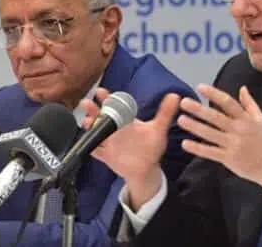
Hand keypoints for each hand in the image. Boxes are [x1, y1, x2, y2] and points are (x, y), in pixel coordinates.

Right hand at [79, 88, 180, 208]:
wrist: (146, 169)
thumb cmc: (151, 146)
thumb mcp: (158, 129)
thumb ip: (165, 113)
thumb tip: (175, 95)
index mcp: (126, 120)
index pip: (115, 106)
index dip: (108, 98)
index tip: (102, 91)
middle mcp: (115, 129)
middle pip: (101, 116)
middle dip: (93, 109)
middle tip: (87, 103)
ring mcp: (109, 142)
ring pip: (96, 132)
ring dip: (90, 127)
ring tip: (87, 122)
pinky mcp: (106, 155)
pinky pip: (97, 151)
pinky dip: (93, 148)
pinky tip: (89, 145)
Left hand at [177, 84, 261, 187]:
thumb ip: (250, 104)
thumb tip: (242, 88)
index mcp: (246, 119)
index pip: (228, 102)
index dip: (213, 94)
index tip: (200, 87)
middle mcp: (238, 130)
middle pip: (216, 117)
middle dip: (198, 109)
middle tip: (183, 102)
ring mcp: (233, 145)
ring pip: (210, 134)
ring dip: (194, 126)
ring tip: (180, 120)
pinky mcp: (228, 159)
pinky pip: (210, 152)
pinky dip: (197, 148)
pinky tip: (185, 143)